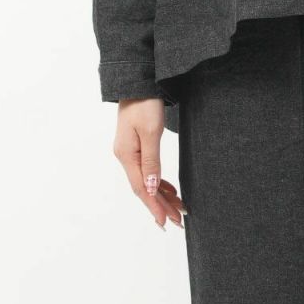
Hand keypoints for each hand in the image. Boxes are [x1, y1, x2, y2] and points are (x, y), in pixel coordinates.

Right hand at [113, 97, 186, 229]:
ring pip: (147, 180)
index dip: (153, 206)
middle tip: (178, 220)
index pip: (140, 188)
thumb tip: (149, 188)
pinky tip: (169, 189)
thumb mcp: (150, 132)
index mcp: (126, 155)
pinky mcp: (136, 145)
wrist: (139, 82)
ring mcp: (130, 151)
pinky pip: (147, 170)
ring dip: (162, 195)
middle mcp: (125, 156)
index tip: (165, 222)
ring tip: (178, 209)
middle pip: (143, 188)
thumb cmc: (145, 103)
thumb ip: (151, 161)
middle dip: (161, 205)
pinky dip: (159, 182)